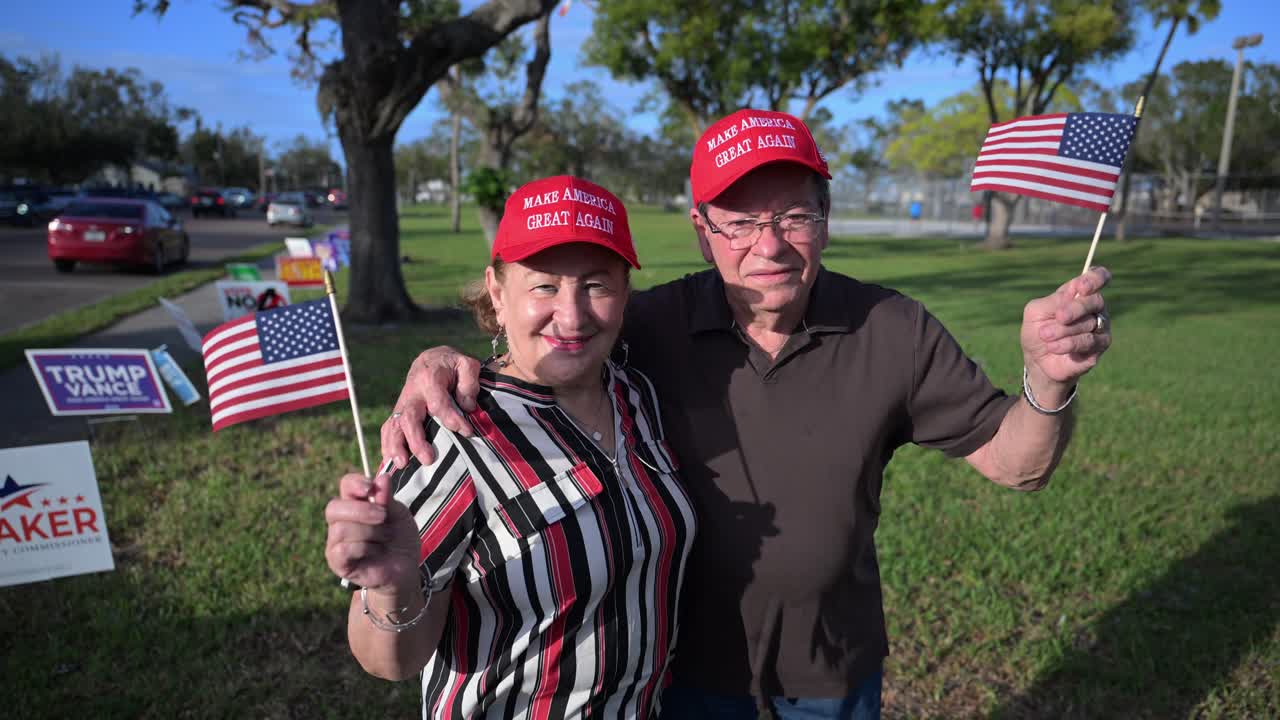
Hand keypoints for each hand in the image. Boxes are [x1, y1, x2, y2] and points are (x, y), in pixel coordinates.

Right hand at [324, 472, 420, 593]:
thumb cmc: (400, 538)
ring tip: (385, 538)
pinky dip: (364, 548)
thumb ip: (388, 499)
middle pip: (334, 507)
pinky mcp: (337, 562)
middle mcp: (341, 521)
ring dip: (370, 532)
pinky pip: (343, 549)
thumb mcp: (399, 515)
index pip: (346, 485)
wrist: (406, 567)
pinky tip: (376, 551)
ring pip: (342, 529)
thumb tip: (382, 478)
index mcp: (355, 504)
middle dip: (361, 510)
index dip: (355, 483)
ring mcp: (336, 542)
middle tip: (383, 516)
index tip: (370, 487)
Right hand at [380, 346, 482, 467]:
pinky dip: (388, 445)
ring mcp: (403, 403)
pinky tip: (391, 463)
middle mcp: (412, 393)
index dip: (452, 419)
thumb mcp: (466, 365)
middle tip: (428, 459)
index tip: (467, 432)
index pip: (439, 403)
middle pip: (409, 417)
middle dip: (416, 440)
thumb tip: (467, 406)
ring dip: (396, 446)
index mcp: (430, 379)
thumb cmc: (453, 366)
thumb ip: (469, 383)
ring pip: (394, 425)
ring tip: (402, 464)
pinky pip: (389, 428)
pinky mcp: (399, 412)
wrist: (432, 360)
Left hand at [1020, 266, 1112, 400]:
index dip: (1095, 278)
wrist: (1038, 361)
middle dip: (1075, 309)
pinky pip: (1089, 341)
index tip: (1082, 287)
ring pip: (1089, 323)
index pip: (1097, 277)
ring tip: (1046, 336)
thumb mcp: (1036, 312)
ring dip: (1063, 330)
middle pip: (1095, 300)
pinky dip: (1068, 344)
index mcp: (1078, 293)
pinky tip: (1053, 347)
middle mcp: (1094, 308)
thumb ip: (1053, 301)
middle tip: (1059, 317)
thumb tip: (1073, 295)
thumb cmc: (1037, 331)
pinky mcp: (1100, 346)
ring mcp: (1100, 326)